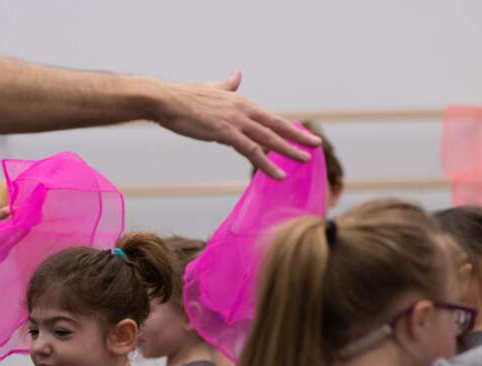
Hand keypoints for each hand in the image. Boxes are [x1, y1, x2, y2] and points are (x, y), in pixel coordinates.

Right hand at [156, 70, 320, 178]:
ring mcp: (235, 121)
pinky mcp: (225, 133)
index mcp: (239, 101)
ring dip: (288, 150)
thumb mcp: (211, 89)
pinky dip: (267, 163)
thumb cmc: (183, 98)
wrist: (165, 100)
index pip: (269, 116)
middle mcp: (242, 109)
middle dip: (297, 136)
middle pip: (275, 125)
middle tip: (316, 144)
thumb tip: (238, 74)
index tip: (301, 133)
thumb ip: (227, 84)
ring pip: (268, 138)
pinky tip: (278, 174)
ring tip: (304, 160)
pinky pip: (252, 151)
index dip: (286, 126)